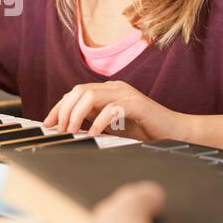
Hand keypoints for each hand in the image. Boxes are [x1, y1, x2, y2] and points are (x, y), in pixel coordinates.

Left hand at [43, 80, 187, 140]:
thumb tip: (67, 128)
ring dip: (77, 114)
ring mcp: (126, 94)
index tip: (48, 123)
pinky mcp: (137, 104)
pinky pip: (111, 108)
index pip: (75, 93)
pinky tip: (93, 134)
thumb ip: (93, 122)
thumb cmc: (144, 131)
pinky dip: (99, 121)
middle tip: (59, 130)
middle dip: (64, 110)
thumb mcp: (111, 127)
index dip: (59, 107)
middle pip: (79, 90)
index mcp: (107, 91)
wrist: (175, 132)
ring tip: (72, 131)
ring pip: (91, 95)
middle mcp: (114, 88)